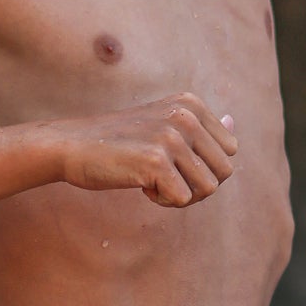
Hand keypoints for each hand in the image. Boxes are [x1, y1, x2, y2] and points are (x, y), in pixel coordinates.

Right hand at [52, 92, 238, 206]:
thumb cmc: (118, 141)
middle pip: (224, 172)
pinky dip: (162, 201)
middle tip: (165, 179)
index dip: (205, 167)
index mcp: (192, 103)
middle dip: (197, 185)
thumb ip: (200, 126)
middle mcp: (186, 115)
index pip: (230, 150)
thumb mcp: (162, 123)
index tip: (175, 163)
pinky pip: (182, 199)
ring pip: (208, 189)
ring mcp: (172, 137)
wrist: (71, 145)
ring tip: (153, 181)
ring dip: (180, 195)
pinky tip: (140, 185)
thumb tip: (235, 120)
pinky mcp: (156, 160)